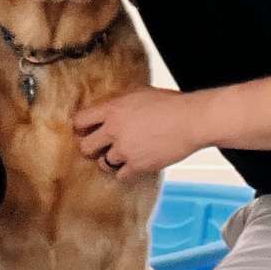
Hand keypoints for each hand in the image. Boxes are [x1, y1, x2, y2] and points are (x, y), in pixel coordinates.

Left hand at [73, 89, 201, 179]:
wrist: (190, 120)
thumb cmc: (170, 104)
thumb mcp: (139, 93)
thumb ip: (120, 102)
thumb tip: (110, 107)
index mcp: (112, 109)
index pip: (80, 121)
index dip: (81, 127)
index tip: (85, 131)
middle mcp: (113, 130)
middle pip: (86, 147)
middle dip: (91, 148)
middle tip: (98, 148)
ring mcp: (124, 150)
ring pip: (103, 164)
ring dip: (109, 161)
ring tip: (120, 156)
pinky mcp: (138, 165)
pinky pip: (121, 176)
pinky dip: (125, 173)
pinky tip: (133, 166)